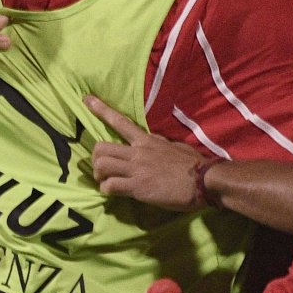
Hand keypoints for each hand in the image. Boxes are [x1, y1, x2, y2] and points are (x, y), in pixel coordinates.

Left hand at [88, 97, 206, 209]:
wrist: (205, 181)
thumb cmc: (194, 164)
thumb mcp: (174, 146)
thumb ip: (158, 144)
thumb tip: (153, 143)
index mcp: (147, 141)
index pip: (120, 122)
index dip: (101, 110)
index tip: (87, 100)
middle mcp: (138, 152)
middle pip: (101, 148)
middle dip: (95, 158)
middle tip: (100, 169)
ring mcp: (137, 169)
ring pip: (102, 165)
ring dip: (98, 174)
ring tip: (104, 181)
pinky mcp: (138, 187)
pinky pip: (111, 186)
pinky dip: (106, 190)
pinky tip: (112, 192)